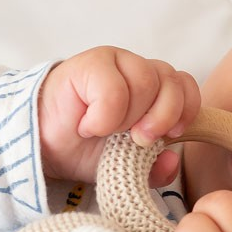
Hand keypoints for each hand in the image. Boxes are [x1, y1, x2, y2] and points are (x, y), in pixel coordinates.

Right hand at [38, 46, 200, 182]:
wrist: (44, 148)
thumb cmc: (87, 150)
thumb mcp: (129, 167)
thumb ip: (155, 168)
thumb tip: (172, 159)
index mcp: (155, 90)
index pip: (187, 86)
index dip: (185, 111)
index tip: (170, 136)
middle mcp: (138, 71)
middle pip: (173, 82)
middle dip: (162, 117)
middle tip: (139, 139)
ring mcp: (116, 63)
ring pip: (146, 82)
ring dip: (129, 117)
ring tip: (106, 132)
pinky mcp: (90, 63)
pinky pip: (113, 88)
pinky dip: (104, 116)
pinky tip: (88, 126)